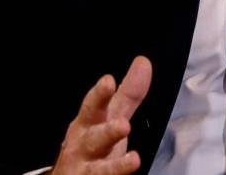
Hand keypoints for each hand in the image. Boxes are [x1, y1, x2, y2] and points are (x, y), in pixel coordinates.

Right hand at [52, 56, 152, 174]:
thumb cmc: (91, 144)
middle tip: (124, 125)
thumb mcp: (108, 117)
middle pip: (95, 138)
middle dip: (107, 132)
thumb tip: (143, 62)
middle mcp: (83, 147)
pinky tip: (131, 171)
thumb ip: (127, 94)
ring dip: (115, 165)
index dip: (100, 95)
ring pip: (99, 170)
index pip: (93, 106)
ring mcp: (86, 171)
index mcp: (86, 124)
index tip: (108, 81)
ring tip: (134, 161)